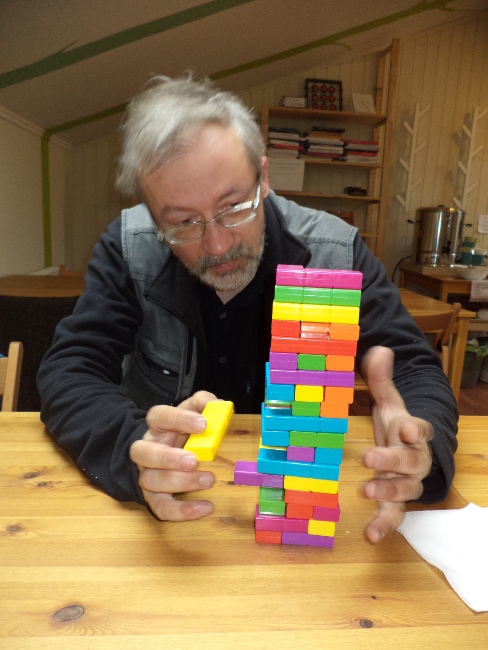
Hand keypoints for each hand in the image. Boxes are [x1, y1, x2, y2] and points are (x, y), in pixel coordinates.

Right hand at [129, 391, 216, 521]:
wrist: (167, 455)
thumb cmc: (184, 433)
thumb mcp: (192, 412)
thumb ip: (204, 403)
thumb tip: (219, 405)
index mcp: (157, 427)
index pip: (158, 417)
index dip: (178, 419)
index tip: (203, 424)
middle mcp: (146, 450)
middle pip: (144, 452)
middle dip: (169, 458)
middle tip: (194, 460)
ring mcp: (147, 475)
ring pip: (151, 480)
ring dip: (179, 482)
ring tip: (207, 480)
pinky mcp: (153, 497)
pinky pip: (161, 507)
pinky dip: (182, 511)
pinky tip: (205, 507)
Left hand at [361, 346, 432, 542]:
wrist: (407, 452)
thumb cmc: (395, 426)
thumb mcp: (388, 403)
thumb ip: (382, 380)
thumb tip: (379, 349)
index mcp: (413, 432)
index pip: (420, 429)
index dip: (415, 429)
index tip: (406, 426)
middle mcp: (414, 459)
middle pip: (410, 461)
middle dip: (392, 460)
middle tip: (370, 458)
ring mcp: (406, 483)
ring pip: (405, 490)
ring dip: (388, 491)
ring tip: (367, 490)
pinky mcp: (395, 501)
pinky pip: (395, 515)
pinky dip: (385, 525)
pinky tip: (371, 535)